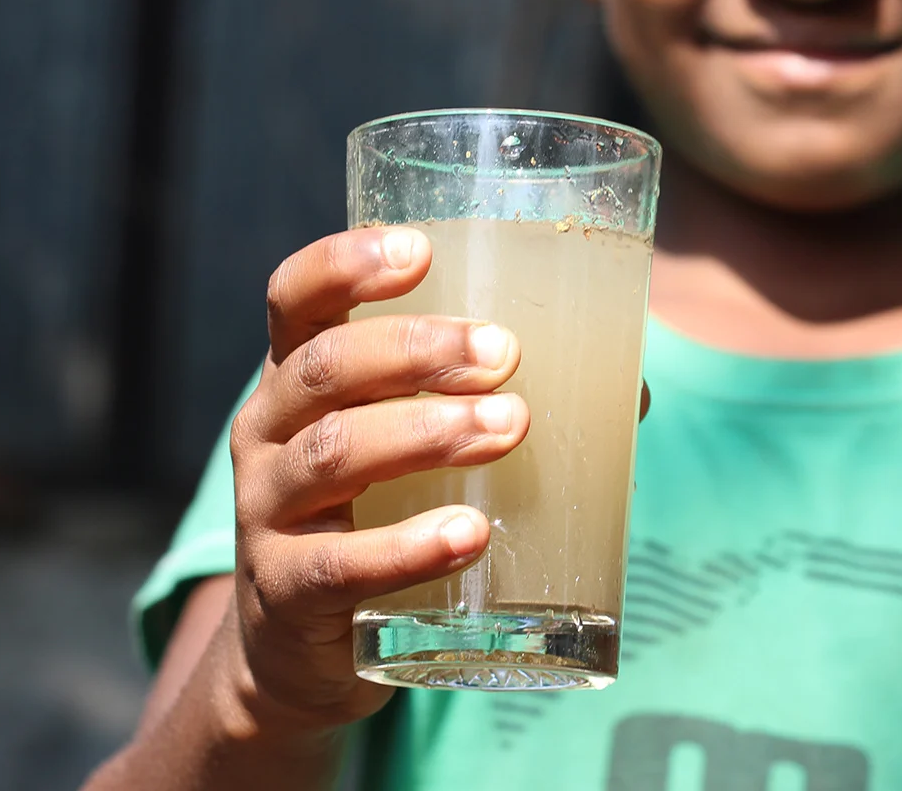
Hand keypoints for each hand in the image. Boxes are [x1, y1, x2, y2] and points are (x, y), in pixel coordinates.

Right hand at [224, 227, 526, 732]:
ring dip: (427, 432)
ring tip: (511, 426)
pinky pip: (338, 565)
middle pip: (323, 368)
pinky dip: (408, 548)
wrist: (305, 650)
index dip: (344, 264)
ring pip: (333, 454)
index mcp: (300, 378)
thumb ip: (497, 403)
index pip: (295, 298)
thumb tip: (632, 389)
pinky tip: (469, 533)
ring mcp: (268, 514)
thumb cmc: (380, 513)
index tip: (420, 251)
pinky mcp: (288, 594)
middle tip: (504, 353)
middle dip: (417, 350)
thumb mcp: (413, 445)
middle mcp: (269, 433)